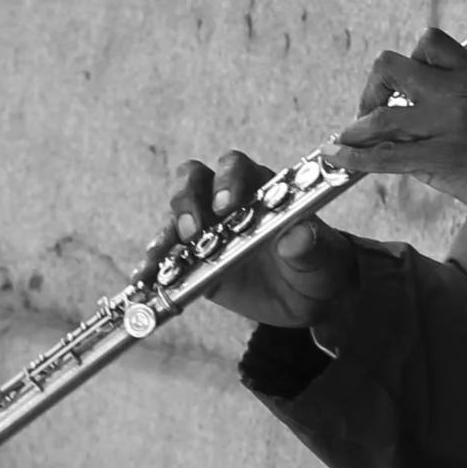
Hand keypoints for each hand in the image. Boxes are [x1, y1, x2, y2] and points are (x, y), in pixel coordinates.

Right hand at [140, 153, 363, 341]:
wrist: (309, 299)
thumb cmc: (318, 263)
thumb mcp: (322, 256)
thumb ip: (310, 245)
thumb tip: (298, 236)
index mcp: (259, 188)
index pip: (235, 168)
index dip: (226, 180)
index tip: (226, 206)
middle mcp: (227, 201)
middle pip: (193, 180)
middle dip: (187, 199)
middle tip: (193, 230)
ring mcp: (207, 229)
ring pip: (175, 216)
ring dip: (165, 232)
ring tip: (160, 255)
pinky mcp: (193, 259)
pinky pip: (167, 256)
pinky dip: (154, 265)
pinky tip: (144, 279)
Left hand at [335, 32, 466, 236]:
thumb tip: (437, 123)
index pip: (428, 43)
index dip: (406, 65)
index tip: (402, 91)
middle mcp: (460, 89)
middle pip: (390, 65)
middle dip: (371, 90)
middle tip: (374, 115)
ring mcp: (451, 123)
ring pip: (381, 114)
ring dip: (356, 131)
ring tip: (348, 144)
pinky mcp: (445, 159)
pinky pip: (385, 156)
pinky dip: (353, 158)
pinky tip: (339, 161)